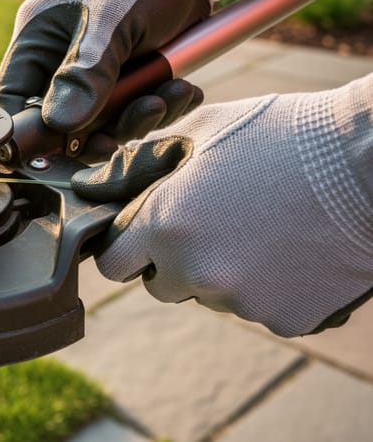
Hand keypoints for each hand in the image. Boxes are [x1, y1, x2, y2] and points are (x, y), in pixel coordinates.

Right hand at [0, 0, 253, 159]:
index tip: (61, 150)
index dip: (30, 133)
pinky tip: (182, 90)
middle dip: (98, 132)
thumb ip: (86, 73)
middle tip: (125, 129)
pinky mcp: (131, 81)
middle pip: (61, 124)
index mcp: (38, 42)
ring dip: (138, 120)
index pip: (13, 102)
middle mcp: (61, 62)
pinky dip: (161, 110)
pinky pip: (136, 114)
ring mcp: (97, 75)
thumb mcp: (112, 23)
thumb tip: (60, 126)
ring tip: (169, 93)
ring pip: (103, 125)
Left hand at [70, 75, 372, 336]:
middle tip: (209, 226)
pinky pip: (259, 310)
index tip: (144, 233)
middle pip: (160, 285)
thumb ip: (145, 159)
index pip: (113, 263)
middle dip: (172, 262)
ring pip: (211, 296)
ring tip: (261, 229)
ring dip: (223, 273)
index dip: (126, 246)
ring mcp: (242, 302)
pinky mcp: (285, 319)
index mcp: (164, 227)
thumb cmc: (284, 134)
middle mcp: (196, 272)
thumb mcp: (204, 128)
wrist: (371, 162)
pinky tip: (292, 249)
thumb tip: (103, 178)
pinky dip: (269, 289)